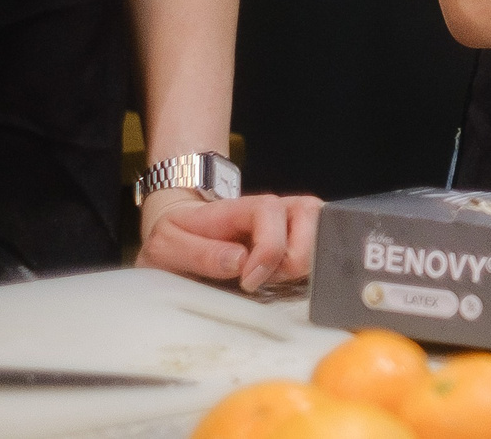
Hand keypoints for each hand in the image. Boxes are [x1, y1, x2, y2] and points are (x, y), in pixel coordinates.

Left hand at [137, 192, 321, 291]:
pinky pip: (322, 251)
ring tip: (269, 277)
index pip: (270, 211)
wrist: (184, 232)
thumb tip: (240, 262)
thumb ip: (200, 253)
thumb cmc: (177, 239)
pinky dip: (308, 271)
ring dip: (299, 266)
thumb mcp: (167, 247)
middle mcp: (276, 208)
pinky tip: (280, 278)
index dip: (268, 248)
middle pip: (312, 222)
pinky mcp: (303, 237)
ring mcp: (293, 221)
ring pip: (324, 237)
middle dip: (290, 262)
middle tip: (258, 278)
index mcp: (241, 207)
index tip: (248, 282)